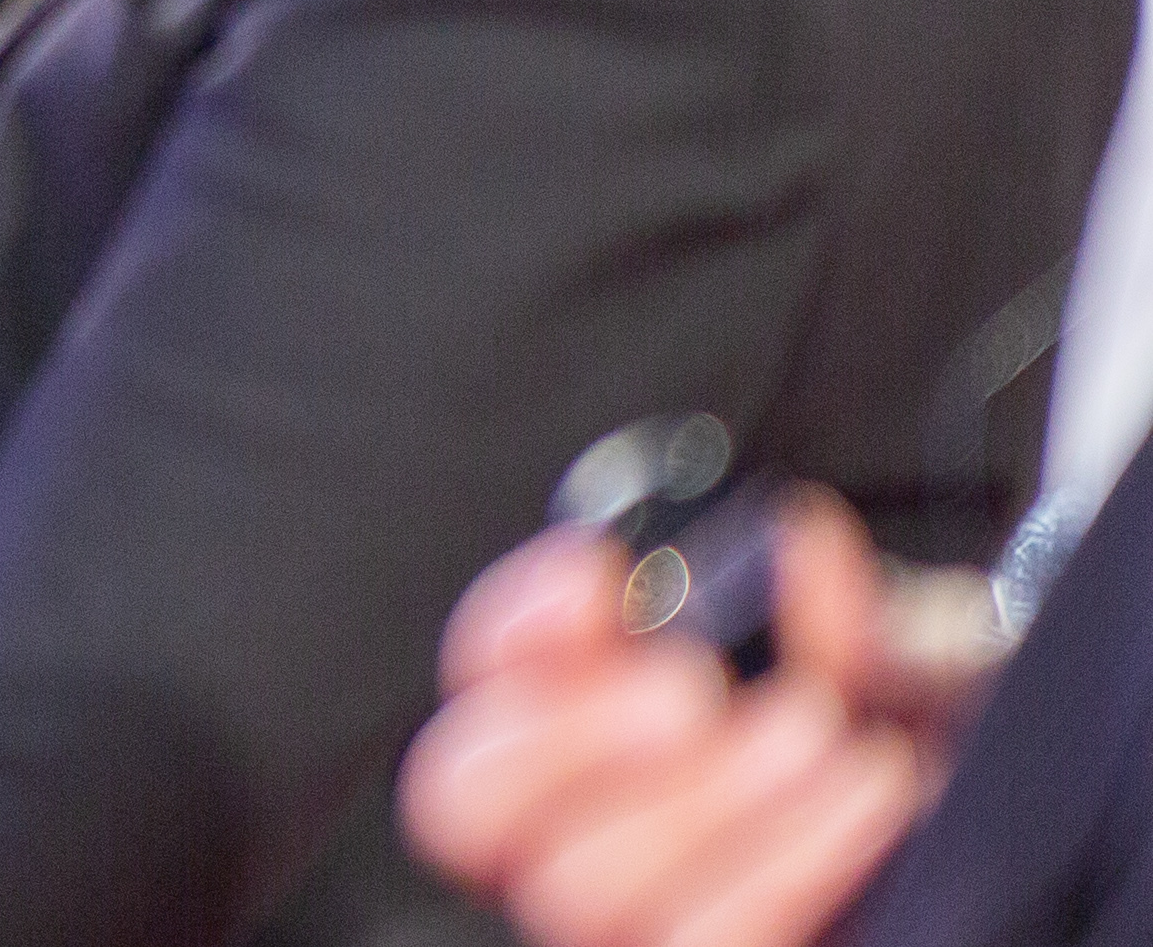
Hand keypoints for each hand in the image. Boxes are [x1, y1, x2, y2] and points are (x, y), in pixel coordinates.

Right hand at [402, 493, 972, 946]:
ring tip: (814, 733)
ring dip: (701, 800)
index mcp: (577, 724)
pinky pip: (703, 941)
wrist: (986, 816)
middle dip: (566, 732)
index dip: (508, 630)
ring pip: (578, 891)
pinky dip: (781, 862)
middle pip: (465, 803)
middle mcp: (576, 831)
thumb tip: (796, 546)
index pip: (467, 683)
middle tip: (687, 685)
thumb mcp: (883, 648)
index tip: (597, 579)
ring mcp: (634, 916)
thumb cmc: (908, 743)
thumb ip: (826, 595)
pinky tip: (856, 799)